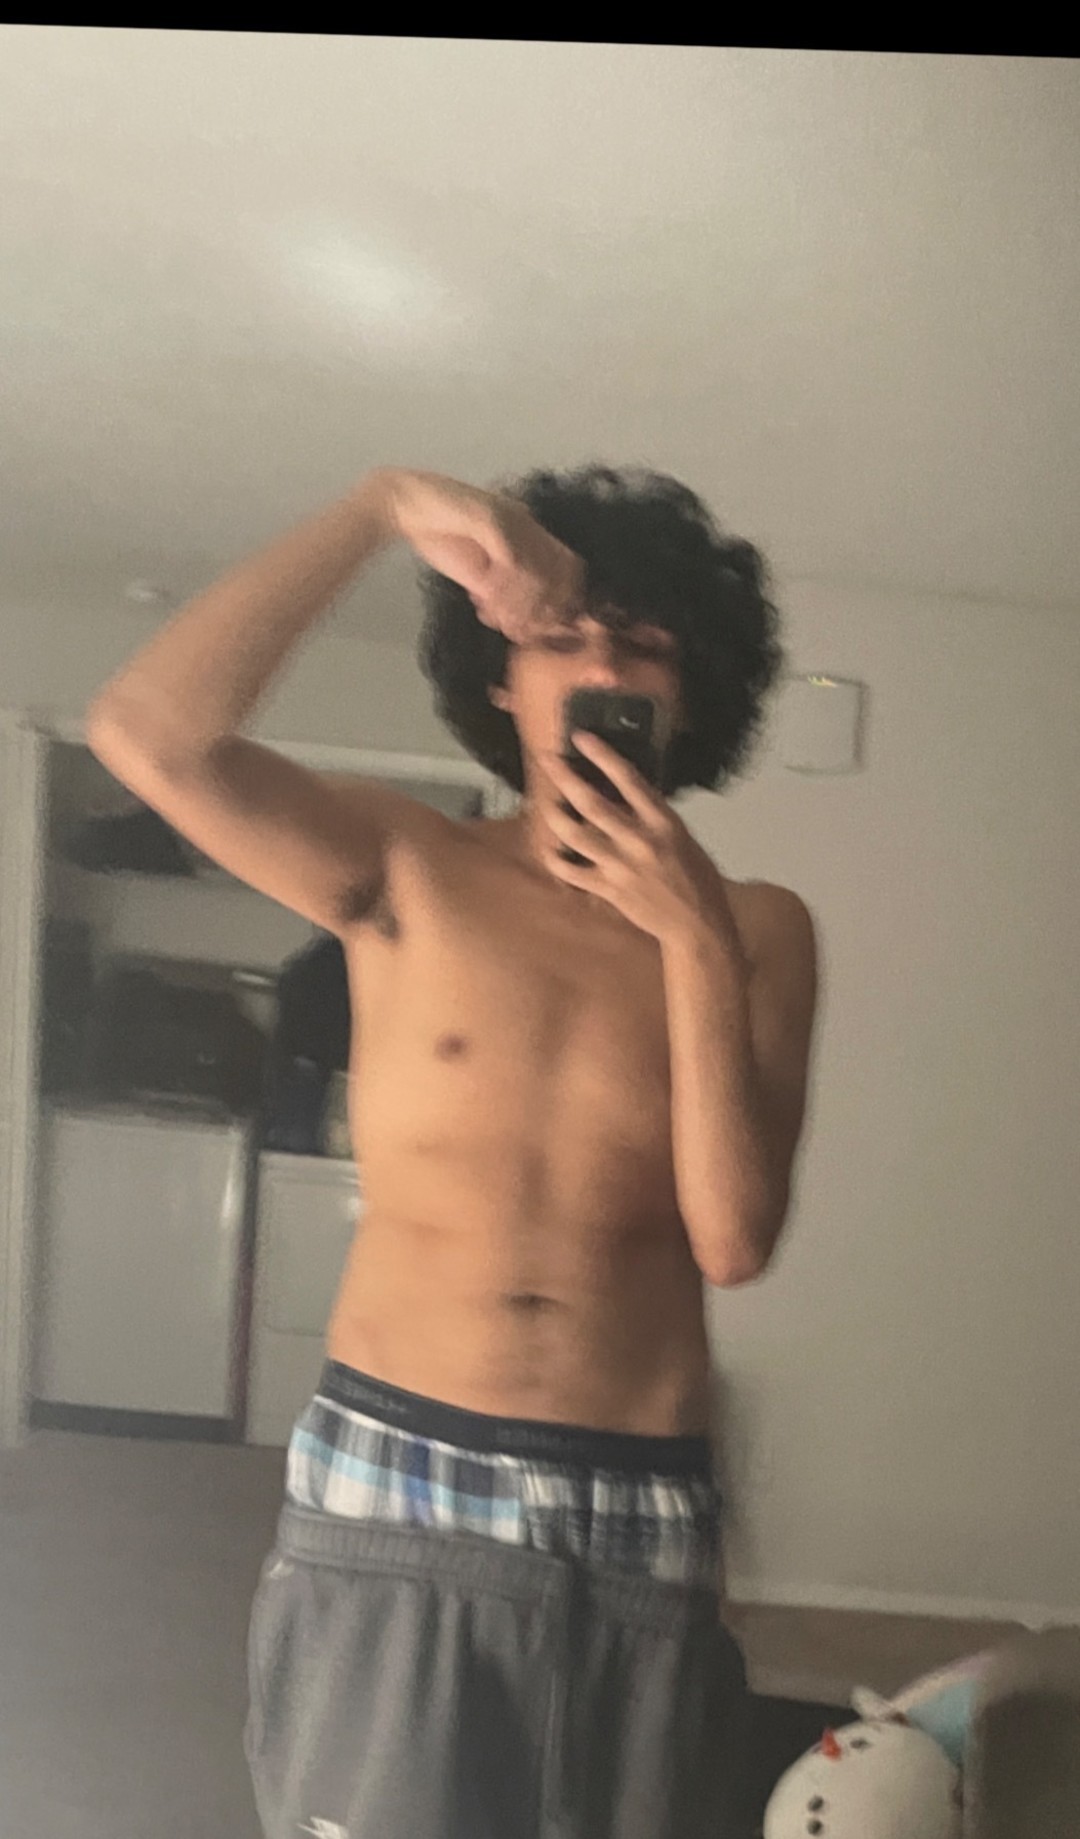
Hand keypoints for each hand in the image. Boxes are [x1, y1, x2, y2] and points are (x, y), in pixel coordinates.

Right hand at [383, 469, 583, 641]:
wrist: (405, 505)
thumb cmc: (440, 537)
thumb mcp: (480, 572)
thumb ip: (503, 592)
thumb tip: (524, 626)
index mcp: (530, 534)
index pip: (569, 569)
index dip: (559, 603)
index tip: (534, 630)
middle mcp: (528, 524)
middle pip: (561, 574)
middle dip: (541, 610)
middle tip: (516, 631)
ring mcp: (513, 518)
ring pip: (538, 573)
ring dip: (519, 606)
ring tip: (499, 623)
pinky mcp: (491, 517)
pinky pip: (513, 563)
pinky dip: (502, 592)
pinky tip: (483, 604)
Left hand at [538, 732, 739, 947]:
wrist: (698, 923)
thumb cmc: (695, 876)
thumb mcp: (682, 836)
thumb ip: (652, 816)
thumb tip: (623, 793)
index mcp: (663, 821)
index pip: (628, 779)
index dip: (602, 755)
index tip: (580, 737)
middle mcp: (639, 840)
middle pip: (591, 803)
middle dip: (564, 777)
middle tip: (546, 759)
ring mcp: (620, 865)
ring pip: (575, 835)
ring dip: (554, 815)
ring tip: (545, 803)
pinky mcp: (608, 889)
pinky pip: (572, 872)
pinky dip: (557, 860)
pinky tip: (550, 849)